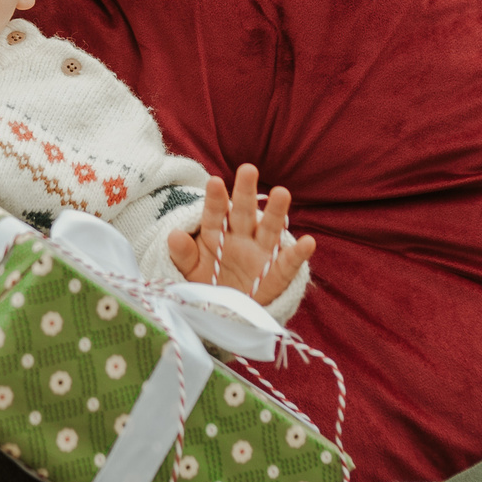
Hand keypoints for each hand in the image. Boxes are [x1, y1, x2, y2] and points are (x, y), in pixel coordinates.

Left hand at [167, 164, 315, 305]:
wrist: (225, 312)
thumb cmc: (207, 283)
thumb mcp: (190, 271)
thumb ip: (182, 254)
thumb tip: (173, 235)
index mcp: (217, 233)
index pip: (215, 213)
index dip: (215, 199)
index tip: (214, 182)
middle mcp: (241, 237)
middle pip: (243, 212)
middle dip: (245, 192)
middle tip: (247, 169)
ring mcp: (260, 253)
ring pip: (269, 229)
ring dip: (276, 212)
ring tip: (281, 192)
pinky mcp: (276, 274)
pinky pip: (288, 263)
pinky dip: (298, 254)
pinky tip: (308, 242)